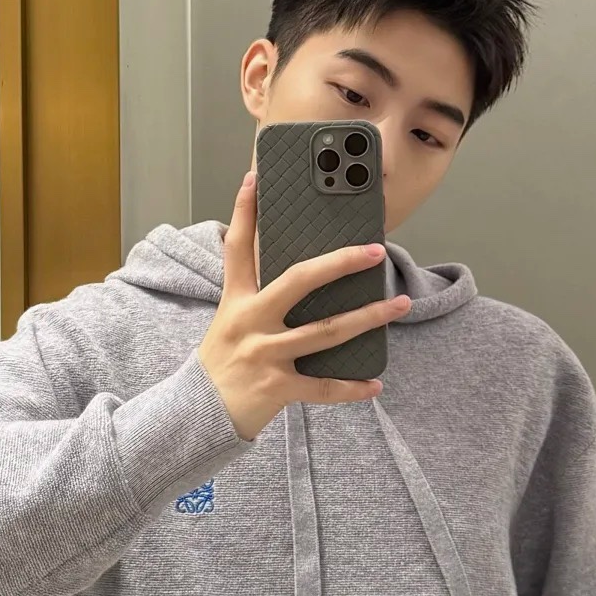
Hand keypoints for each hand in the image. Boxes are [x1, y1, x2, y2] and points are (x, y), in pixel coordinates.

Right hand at [198, 170, 409, 441]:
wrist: (196, 416)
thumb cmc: (221, 364)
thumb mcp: (230, 323)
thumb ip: (257, 297)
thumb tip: (305, 275)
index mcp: (236, 301)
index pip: (239, 248)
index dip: (244, 211)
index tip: (255, 178)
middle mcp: (250, 323)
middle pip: (298, 281)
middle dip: (340, 263)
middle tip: (375, 249)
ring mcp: (264, 356)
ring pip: (325, 332)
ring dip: (368, 317)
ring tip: (399, 304)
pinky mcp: (276, 388)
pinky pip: (323, 387)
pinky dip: (352, 388)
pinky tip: (376, 384)